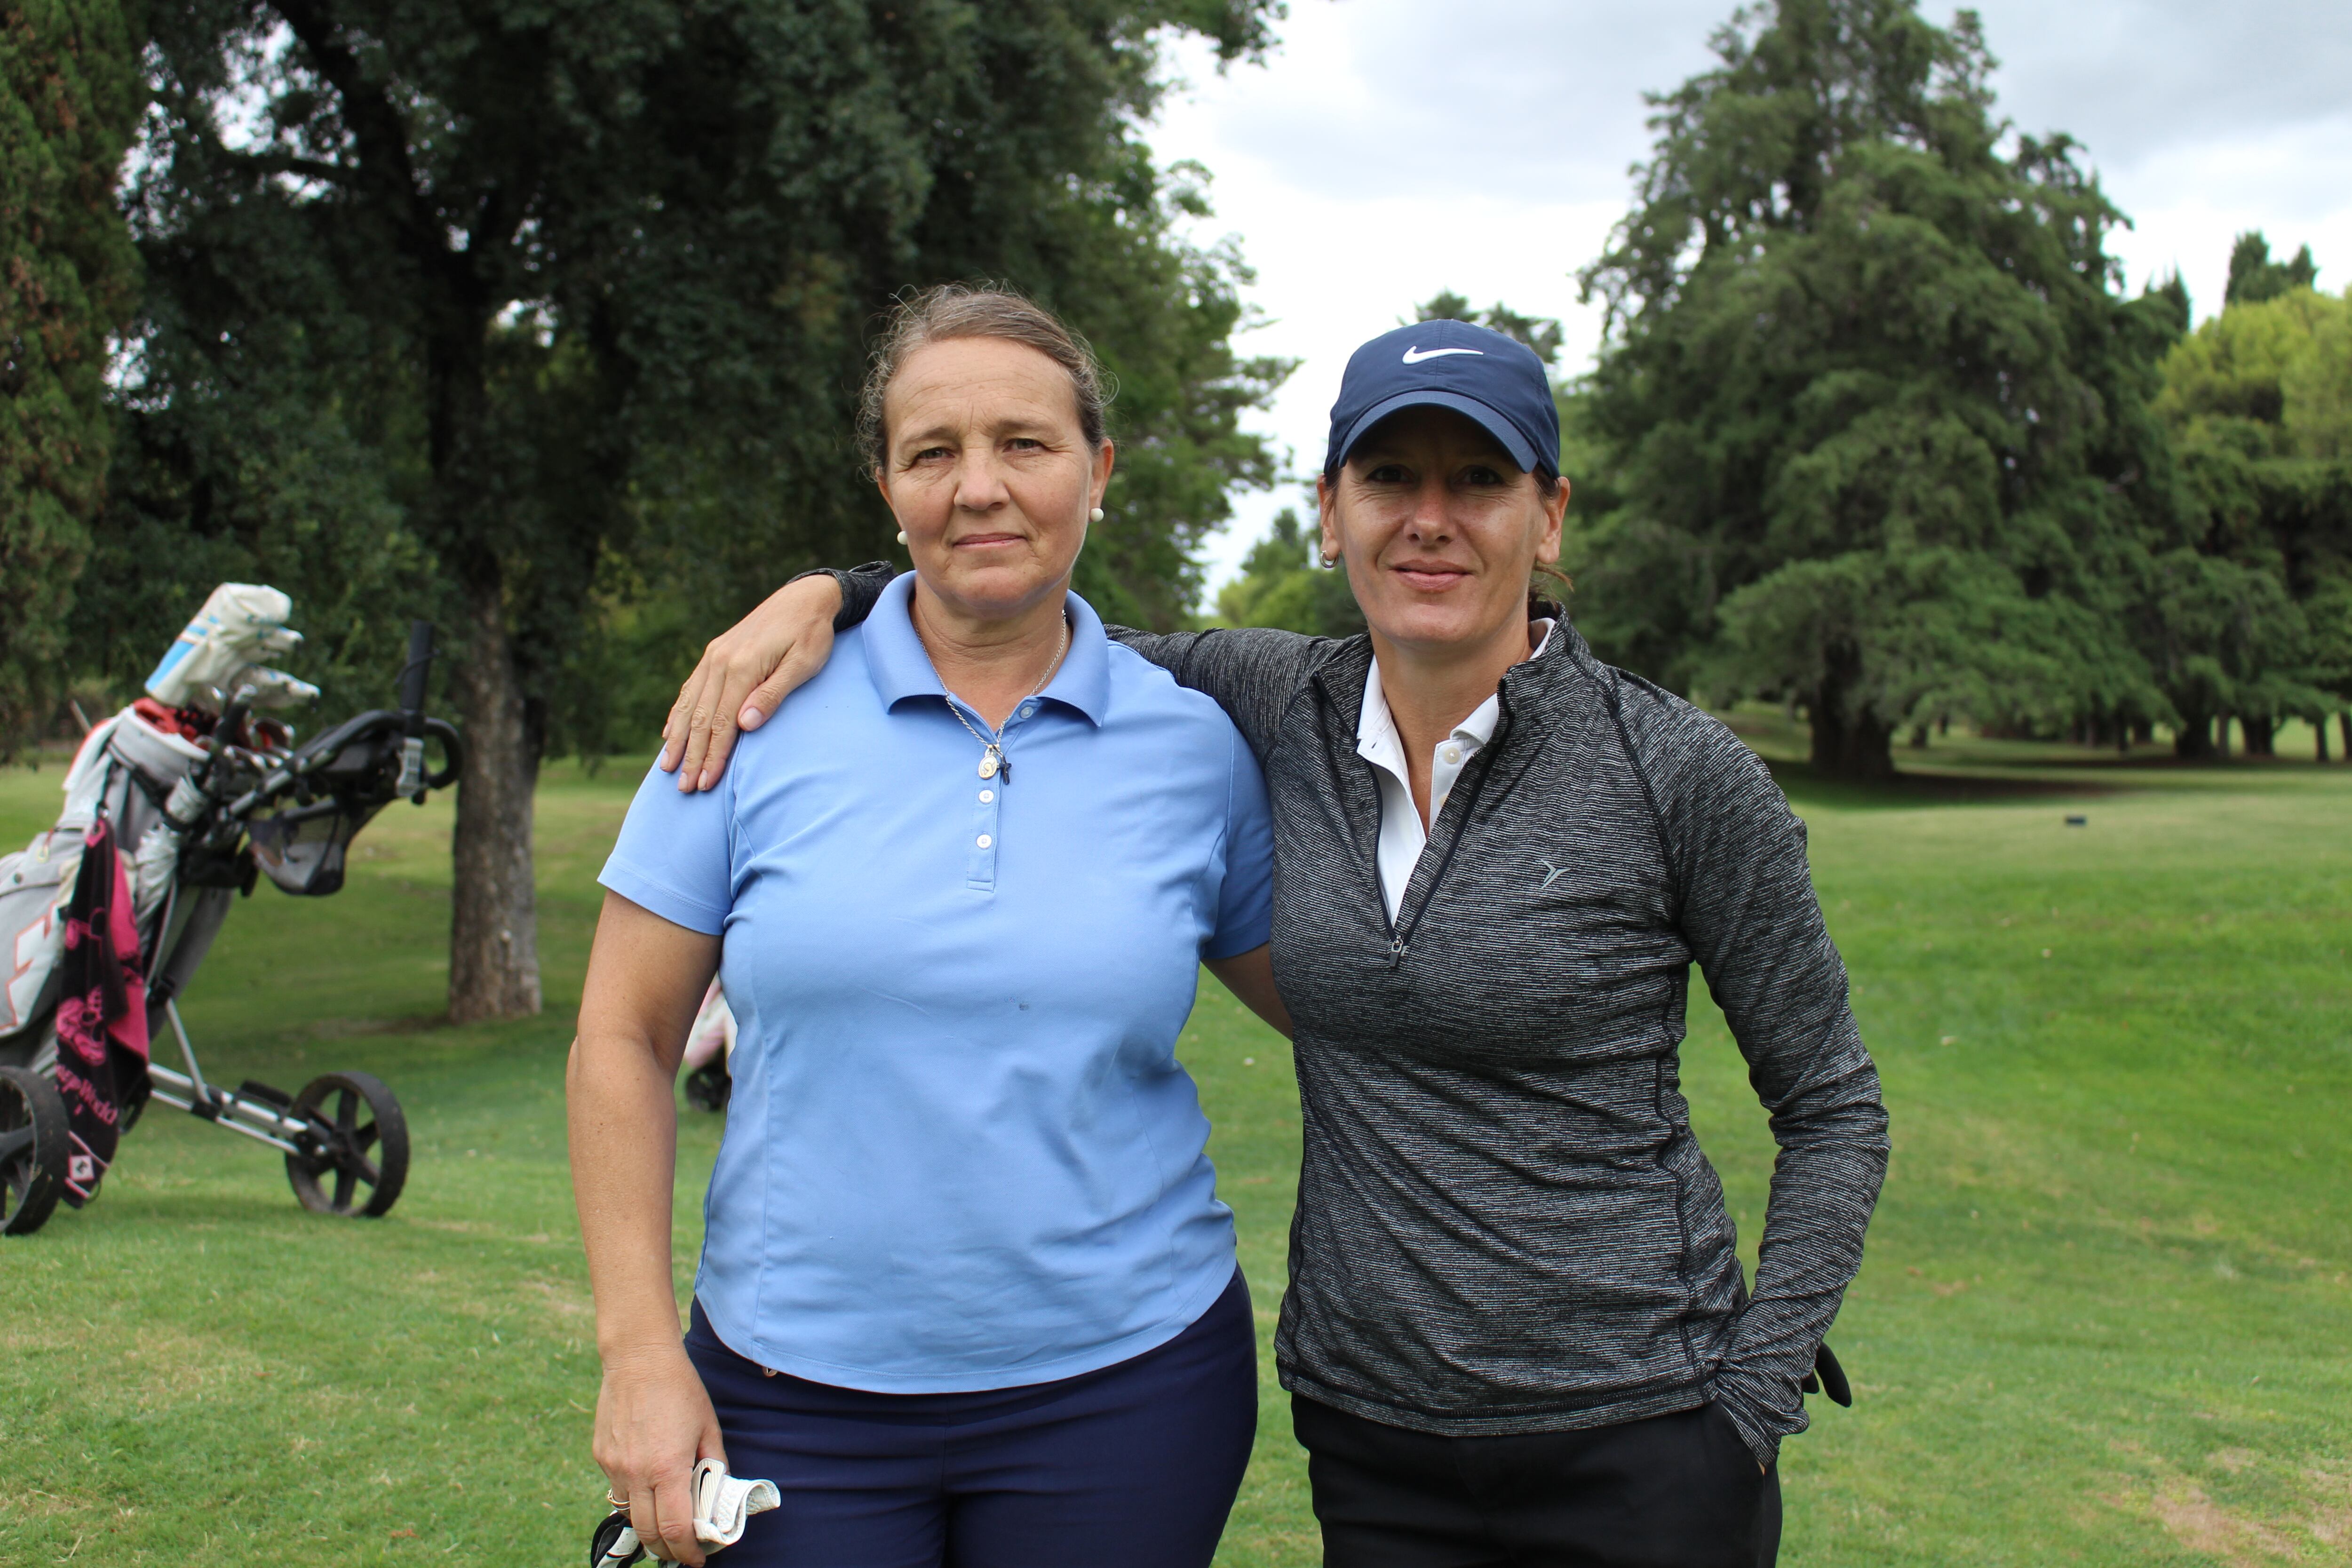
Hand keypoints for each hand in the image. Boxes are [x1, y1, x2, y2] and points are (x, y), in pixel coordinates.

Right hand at [593, 1346, 726, 1566]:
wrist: (638, 1358)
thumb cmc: (680, 1389)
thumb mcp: (708, 1427)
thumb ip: (714, 1466)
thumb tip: (717, 1496)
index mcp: (667, 1468)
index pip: (674, 1529)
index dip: (686, 1552)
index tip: (696, 1560)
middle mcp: (635, 1473)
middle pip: (647, 1533)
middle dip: (666, 1550)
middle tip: (681, 1551)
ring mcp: (614, 1466)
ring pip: (629, 1513)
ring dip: (648, 1526)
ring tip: (666, 1523)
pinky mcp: (602, 1455)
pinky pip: (618, 1488)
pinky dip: (634, 1496)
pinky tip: (648, 1484)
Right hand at [660, 574, 842, 790]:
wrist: (804, 597)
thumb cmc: (811, 634)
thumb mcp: (803, 664)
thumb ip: (773, 694)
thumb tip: (744, 725)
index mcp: (743, 666)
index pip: (722, 722)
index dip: (713, 755)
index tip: (705, 783)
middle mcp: (721, 661)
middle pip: (700, 718)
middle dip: (692, 755)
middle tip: (684, 788)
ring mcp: (714, 656)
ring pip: (690, 704)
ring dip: (678, 739)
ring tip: (667, 767)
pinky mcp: (715, 653)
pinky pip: (690, 688)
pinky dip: (678, 712)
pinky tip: (669, 732)